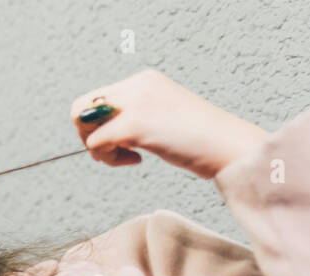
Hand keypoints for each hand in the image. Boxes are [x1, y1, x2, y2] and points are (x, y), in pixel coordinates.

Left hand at [71, 70, 269, 178]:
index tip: (122, 141)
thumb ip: (135, 115)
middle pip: (81, 108)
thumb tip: (98, 134)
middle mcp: (137, 85)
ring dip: (98, 148)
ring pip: (83, 125)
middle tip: (114, 151)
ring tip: (128, 156)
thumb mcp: (163, 116)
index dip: (99, 125)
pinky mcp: (134, 125)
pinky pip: (95, 144)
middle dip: (89, 135)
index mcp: (145, 80)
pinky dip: (109, 159)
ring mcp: (135, 103)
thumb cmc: (201, 139)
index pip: (96, 99)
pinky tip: (136, 160)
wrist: (229, 145)